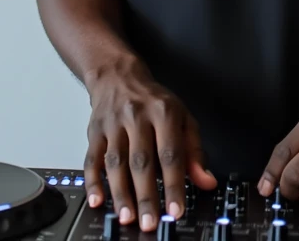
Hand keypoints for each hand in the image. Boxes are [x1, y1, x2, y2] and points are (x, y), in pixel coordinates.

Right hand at [84, 61, 215, 229]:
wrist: (118, 76)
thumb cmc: (153, 101)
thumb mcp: (182, 117)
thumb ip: (194, 151)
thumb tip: (207, 181)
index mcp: (164, 112)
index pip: (170, 152)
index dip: (174, 183)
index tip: (176, 209)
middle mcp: (138, 116)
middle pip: (141, 160)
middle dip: (146, 195)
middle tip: (150, 222)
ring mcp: (113, 123)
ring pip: (116, 162)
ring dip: (121, 193)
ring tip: (127, 217)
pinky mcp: (94, 131)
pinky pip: (91, 158)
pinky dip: (93, 181)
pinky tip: (98, 200)